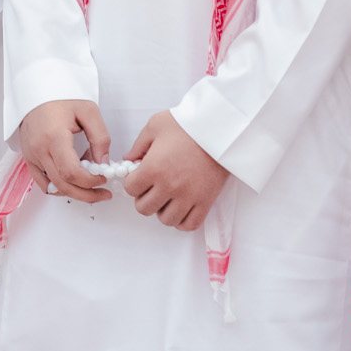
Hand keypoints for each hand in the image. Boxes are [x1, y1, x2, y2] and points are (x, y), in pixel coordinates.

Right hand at [17, 99, 111, 204]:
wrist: (37, 90)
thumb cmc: (61, 97)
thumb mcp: (88, 111)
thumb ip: (100, 138)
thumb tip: (103, 164)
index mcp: (54, 137)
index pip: (71, 172)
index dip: (90, 181)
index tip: (104, 178)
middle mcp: (39, 150)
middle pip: (63, 185)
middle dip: (86, 194)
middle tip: (103, 193)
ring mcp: (32, 156)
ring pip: (53, 187)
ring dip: (74, 193)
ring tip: (91, 189)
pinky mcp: (29, 159)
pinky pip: (43, 183)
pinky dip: (59, 188)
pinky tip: (73, 183)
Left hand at [122, 110, 229, 230]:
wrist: (220, 130)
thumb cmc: (188, 125)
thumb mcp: (156, 125)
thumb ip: (138, 144)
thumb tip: (129, 159)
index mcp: (153, 168)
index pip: (130, 189)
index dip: (132, 182)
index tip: (139, 176)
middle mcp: (169, 186)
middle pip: (144, 208)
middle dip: (144, 198)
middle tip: (151, 187)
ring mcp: (188, 197)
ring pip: (166, 219)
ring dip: (163, 210)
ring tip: (168, 197)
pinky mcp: (205, 202)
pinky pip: (189, 224)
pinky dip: (182, 220)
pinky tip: (181, 207)